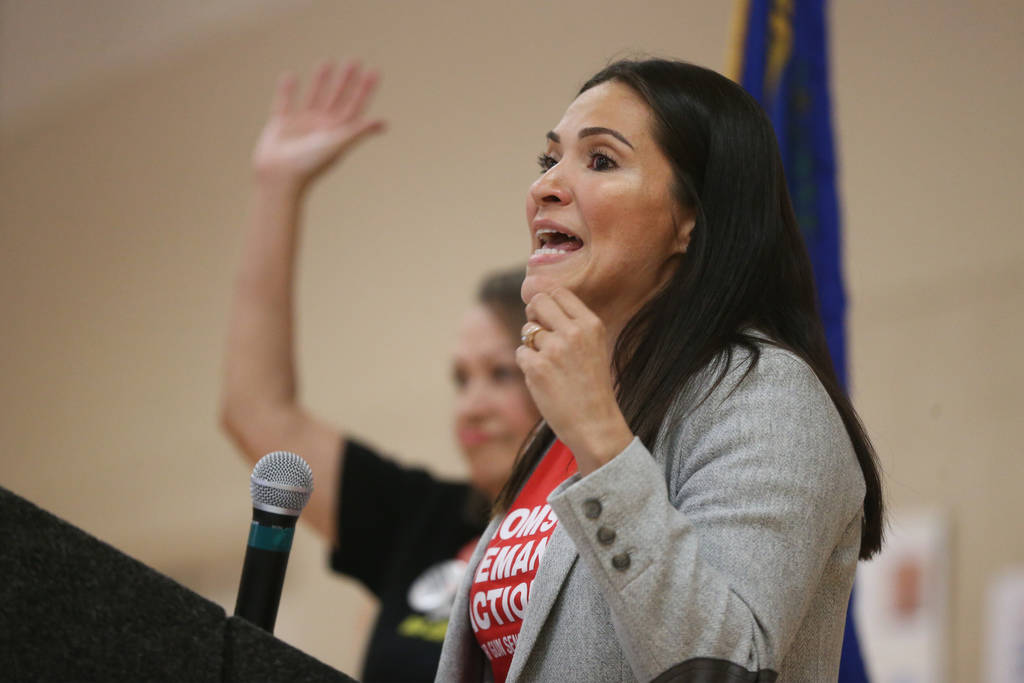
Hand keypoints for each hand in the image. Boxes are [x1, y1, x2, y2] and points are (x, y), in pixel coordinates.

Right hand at [252, 60, 384, 190]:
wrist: (280, 177)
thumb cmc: (310, 163)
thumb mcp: (337, 144)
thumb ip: (358, 131)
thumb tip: (383, 123)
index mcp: (337, 132)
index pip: (355, 106)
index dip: (365, 90)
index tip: (374, 72)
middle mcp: (322, 127)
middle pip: (337, 98)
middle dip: (346, 80)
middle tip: (354, 61)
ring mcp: (302, 125)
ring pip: (314, 97)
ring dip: (320, 81)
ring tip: (327, 62)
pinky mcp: (281, 124)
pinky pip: (285, 102)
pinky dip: (287, 90)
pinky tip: (289, 76)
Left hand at [516, 288, 633, 473]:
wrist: (595, 424)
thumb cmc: (592, 386)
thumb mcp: (593, 346)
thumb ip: (571, 324)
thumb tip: (535, 303)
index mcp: (591, 324)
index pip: (559, 292)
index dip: (546, 301)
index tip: (546, 316)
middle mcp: (573, 332)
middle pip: (537, 302)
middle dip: (533, 315)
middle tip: (540, 335)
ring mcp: (554, 349)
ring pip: (527, 331)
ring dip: (531, 346)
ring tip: (550, 366)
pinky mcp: (537, 368)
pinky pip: (520, 353)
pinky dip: (527, 365)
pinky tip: (544, 379)